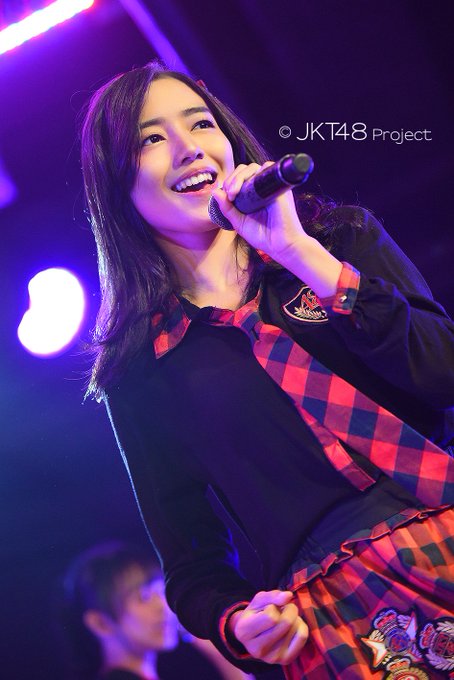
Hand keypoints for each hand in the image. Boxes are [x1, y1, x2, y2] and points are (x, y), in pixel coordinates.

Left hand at [212, 162, 342, 298]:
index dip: (230, 182)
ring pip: (254, 168)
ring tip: (234, 192)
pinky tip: (245, 187)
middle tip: (229, 194)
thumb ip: (227, 208)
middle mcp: (262, 188)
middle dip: (232, 178)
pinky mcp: (279, 187)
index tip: (227, 197)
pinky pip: (268, 168)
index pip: (239, 178)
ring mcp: (271, 186)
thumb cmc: (263, 237)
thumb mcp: (239, 222)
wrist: (280, 245)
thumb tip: (215, 191)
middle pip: (244, 170)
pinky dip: (255, 173)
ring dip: (240, 176)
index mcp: (252, 195)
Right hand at [228, 590, 308, 664]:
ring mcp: (272, 658)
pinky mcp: (285, 660)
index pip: (271, 617)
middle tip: (283, 608)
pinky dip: (301, 626)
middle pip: (286, 623)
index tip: (269, 607)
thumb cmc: (255, 615)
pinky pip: (302, 637)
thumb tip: (288, 596)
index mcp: (245, 632)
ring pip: (296, 628)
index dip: (273, 607)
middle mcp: (257, 649)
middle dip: (289, 609)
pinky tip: (292, 626)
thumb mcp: (258, 601)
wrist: (253, 637)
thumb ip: (272, 596)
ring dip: (294, 617)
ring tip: (285, 619)